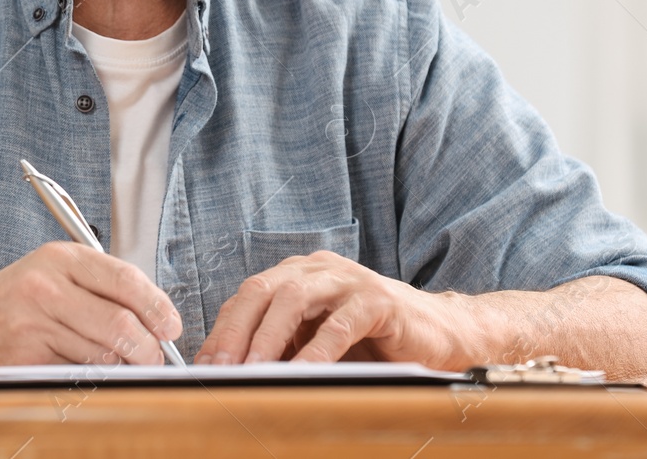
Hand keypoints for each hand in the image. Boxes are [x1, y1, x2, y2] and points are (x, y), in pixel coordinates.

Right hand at [0, 242, 181, 377]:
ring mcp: (35, 323)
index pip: (124, 278)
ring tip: (128, 369)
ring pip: (102, 353)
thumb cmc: (8, 302)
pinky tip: (94, 376)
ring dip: (124, 368)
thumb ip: (96, 288)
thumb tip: (151, 317)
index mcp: (62, 258)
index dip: (157, 305)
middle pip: (120, 322)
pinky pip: (77, 374)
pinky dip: (94, 379)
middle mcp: (49, 286)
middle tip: (155, 359)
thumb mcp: (50, 275)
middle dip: (147, 348)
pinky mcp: (26, 358)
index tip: (172, 326)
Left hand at [196, 251, 468, 366]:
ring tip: (252, 371)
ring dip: (268, 338)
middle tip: (220, 368)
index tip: (205, 366)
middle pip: (262, 290)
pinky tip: (304, 373)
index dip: (223, 329)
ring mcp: (348, 280)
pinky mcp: (378, 299)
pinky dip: (317, 350)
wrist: (441, 335)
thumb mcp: (318, 344)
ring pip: (294, 299)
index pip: (248, 296)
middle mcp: (318, 269)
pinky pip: (340, 324)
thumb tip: (236, 376)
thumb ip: (284, 349)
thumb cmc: (374, 343)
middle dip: (236, 332)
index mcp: (298, 275)